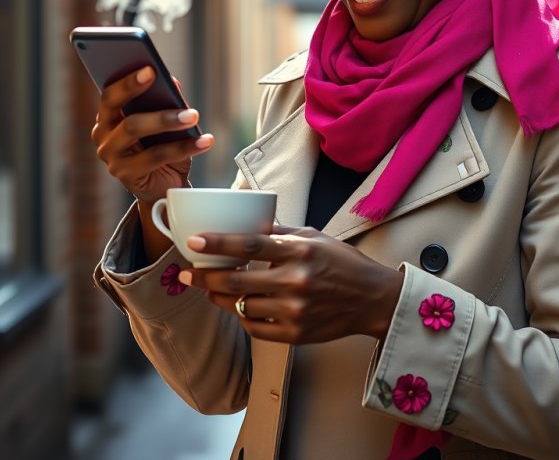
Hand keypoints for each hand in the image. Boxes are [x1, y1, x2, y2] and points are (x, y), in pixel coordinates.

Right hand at [90, 66, 213, 204]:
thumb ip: (164, 101)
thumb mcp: (165, 123)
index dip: (128, 81)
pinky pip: (157, 157)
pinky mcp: (126, 175)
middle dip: (149, 101)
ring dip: (168, 121)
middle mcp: (103, 136)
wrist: (164, 186)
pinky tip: (205, 140)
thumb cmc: (160, 147)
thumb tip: (172, 83)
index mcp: (108, 117)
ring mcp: (112, 157)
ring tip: (193, 116)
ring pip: (136, 132)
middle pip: (121, 112)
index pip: (111, 95)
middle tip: (173, 88)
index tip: (150, 68)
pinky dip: (185, 147)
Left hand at [179, 226, 403, 344]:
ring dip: (221, 299)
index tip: (194, 243)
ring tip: (213, 290)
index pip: (249, 246)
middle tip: (187, 274)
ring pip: (241, 307)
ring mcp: (295, 310)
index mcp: (299, 251)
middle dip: (205, 278)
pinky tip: (242, 307)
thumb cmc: (343, 262)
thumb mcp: (315, 237)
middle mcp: (295, 281)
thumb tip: (249, 225)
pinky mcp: (296, 334)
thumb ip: (281, 233)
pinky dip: (243, 317)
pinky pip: (256, 328)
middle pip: (237, 282)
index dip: (218, 244)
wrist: (372, 298)